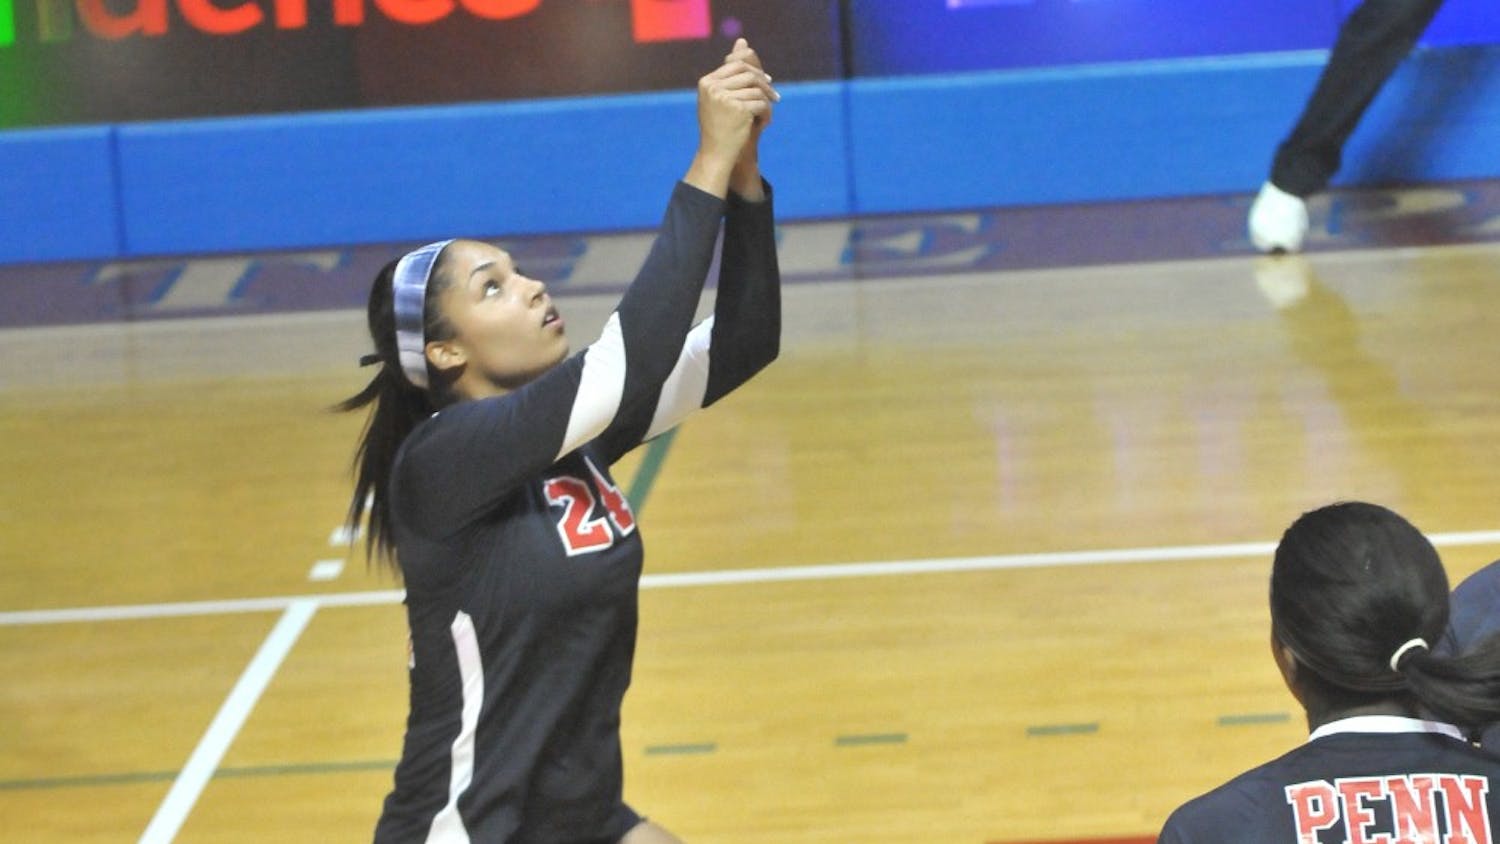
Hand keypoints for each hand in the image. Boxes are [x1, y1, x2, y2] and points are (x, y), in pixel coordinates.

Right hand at [685, 41, 776, 196]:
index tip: (767, 83)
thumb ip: (733, 71)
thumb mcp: (723, 96)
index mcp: (707, 82)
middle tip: (774, 97)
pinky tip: (764, 124)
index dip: (755, 71)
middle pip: (748, 73)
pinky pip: (760, 103)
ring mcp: (723, 97)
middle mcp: (712, 87)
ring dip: (766, 102)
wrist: (717, 154)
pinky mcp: (737, 109)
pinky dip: (766, 114)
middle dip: (764, 84)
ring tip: (766, 114)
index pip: (736, 64)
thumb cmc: (720, 126)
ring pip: (756, 89)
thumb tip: (742, 41)